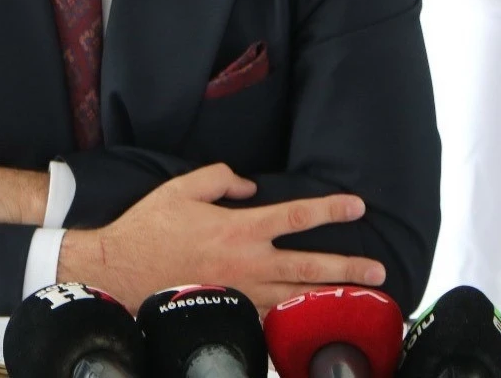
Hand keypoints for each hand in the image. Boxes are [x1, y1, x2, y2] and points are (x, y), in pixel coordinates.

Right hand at [57, 163, 385, 313]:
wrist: (122, 270)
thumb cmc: (150, 226)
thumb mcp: (182, 187)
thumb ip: (219, 178)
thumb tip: (248, 188)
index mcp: (239, 228)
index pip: (296, 216)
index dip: (329, 209)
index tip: (357, 205)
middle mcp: (248, 263)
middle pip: (309, 266)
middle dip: (348, 267)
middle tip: (379, 269)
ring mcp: (242, 292)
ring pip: (297, 298)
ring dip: (332, 298)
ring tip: (362, 300)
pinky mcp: (231, 312)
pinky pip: (271, 319)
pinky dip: (296, 320)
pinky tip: (314, 322)